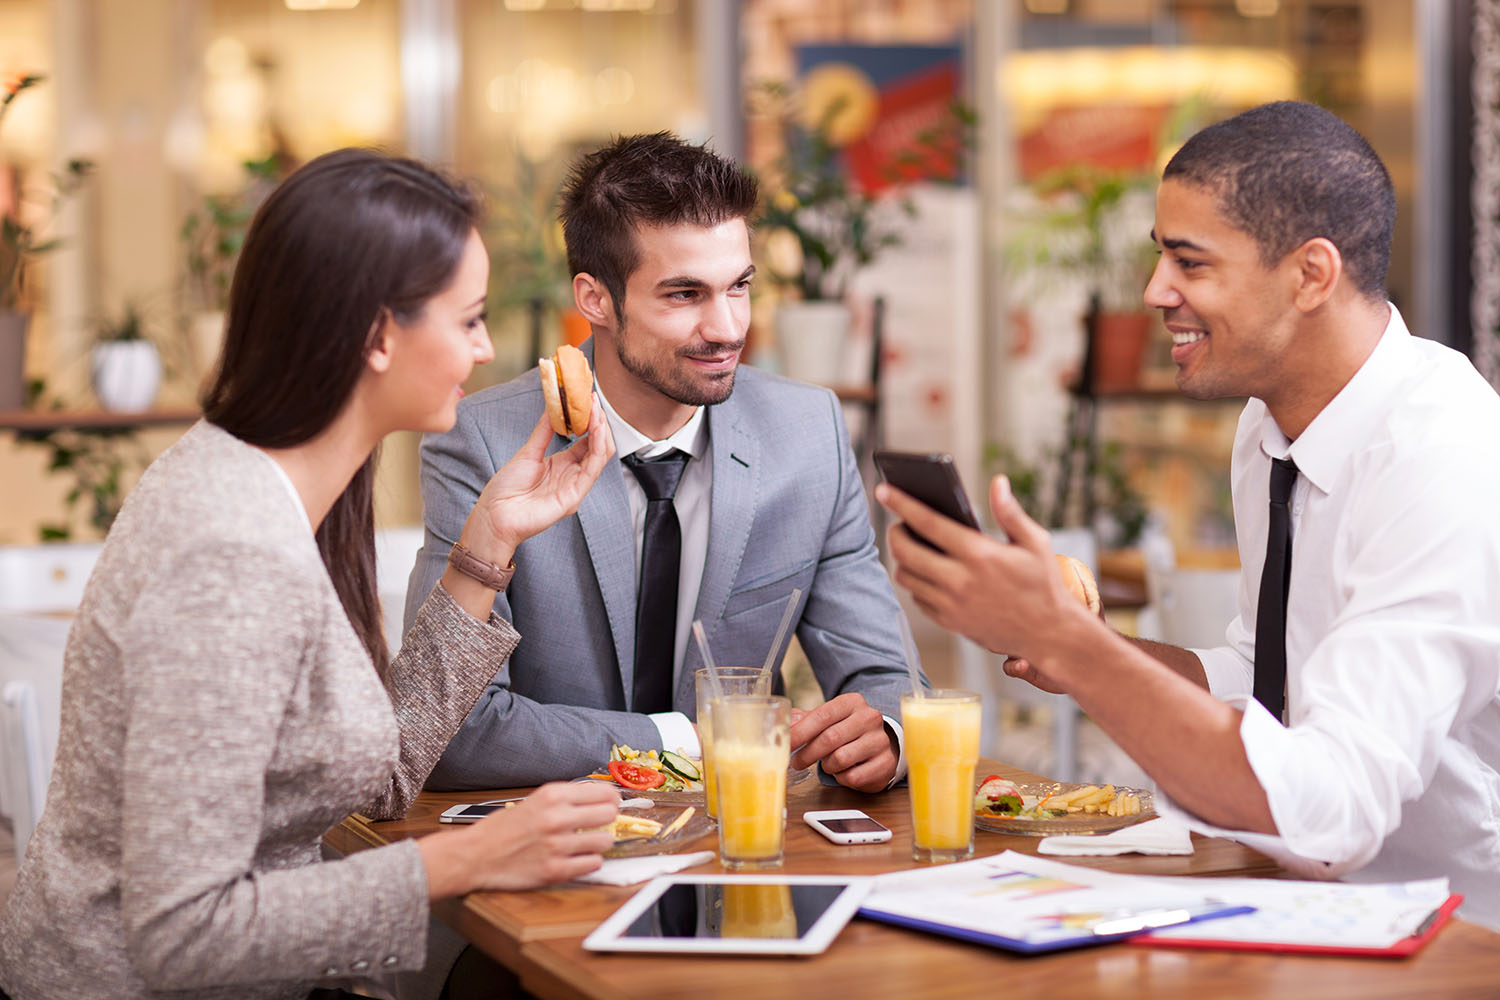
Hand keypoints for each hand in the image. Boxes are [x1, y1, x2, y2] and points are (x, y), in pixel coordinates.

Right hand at [458, 781, 619, 891]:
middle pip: (609, 814)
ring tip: (587, 843)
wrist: (475, 855)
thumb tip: (601, 799)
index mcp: (551, 796)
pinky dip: (588, 862)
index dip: (612, 798)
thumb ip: (565, 799)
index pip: (603, 792)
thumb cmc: (503, 829)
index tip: (612, 803)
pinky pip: (593, 864)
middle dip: (609, 819)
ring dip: (599, 843)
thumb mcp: (534, 800)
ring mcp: (556, 846)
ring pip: (605, 841)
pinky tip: (577, 858)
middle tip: (601, 823)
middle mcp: (556, 818)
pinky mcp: (555, 870)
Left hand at [460, 397, 614, 563]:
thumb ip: (543, 432)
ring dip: (601, 431)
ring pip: (599, 456)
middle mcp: (573, 475)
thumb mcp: (527, 453)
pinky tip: (596, 430)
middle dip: (598, 422)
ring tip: (596, 410)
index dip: (590, 420)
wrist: (493, 515)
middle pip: (597, 446)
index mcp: (563, 465)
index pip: (586, 440)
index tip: (588, 399)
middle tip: (594, 400)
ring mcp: (575, 486)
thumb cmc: (506, 490)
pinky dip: (597, 448)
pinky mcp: (574, 496)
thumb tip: (553, 408)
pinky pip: (592, 470)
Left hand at [789, 693, 896, 791]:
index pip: (822, 715)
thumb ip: (805, 720)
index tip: (786, 744)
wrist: (878, 745)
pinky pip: (853, 776)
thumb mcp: (828, 720)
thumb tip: (786, 725)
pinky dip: (841, 777)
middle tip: (796, 762)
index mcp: (852, 702)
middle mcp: (869, 718)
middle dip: (807, 753)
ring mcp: (880, 741)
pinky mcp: (885, 763)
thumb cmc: (846, 731)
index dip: (800, 732)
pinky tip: (843, 771)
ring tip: (827, 764)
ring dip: (827, 766)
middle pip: (830, 738)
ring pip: (840, 759)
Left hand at [876, 474, 1097, 686]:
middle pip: (905, 551)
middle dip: (895, 532)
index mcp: (979, 554)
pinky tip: (926, 572)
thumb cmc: (1043, 584)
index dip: (901, 503)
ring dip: (902, 559)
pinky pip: (916, 598)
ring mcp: (951, 604)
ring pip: (905, 576)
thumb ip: (1011, 512)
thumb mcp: (1035, 542)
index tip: (883, 489)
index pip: (928, 522)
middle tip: (900, 523)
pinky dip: (915, 582)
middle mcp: (960, 580)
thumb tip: (997, 482)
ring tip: (912, 547)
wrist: (1048, 634)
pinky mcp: (949, 622)